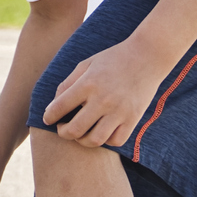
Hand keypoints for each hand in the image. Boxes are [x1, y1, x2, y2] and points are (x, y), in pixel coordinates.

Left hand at [40, 38, 168, 149]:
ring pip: (94, 140)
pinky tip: (101, 131)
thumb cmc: (113, 59)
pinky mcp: (133, 118)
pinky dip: (105, 140)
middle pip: (75, 130)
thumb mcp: (87, 64)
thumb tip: (53, 105)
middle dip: (62, 133)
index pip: (60, 107)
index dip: (49, 116)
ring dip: (82, 140)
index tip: (48, 119)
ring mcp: (119, 111)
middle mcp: (103, 99)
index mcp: (88, 83)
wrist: (147, 56)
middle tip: (62, 129)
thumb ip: (68, 83)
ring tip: (80, 133)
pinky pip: (115, 140)